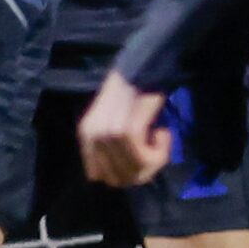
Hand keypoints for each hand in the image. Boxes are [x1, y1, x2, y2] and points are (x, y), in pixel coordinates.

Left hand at [77, 71, 172, 188]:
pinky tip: (164, 133)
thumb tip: (123, 180)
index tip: (141, 159)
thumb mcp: (115, 123)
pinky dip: (160, 152)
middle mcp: (91, 136)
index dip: (124, 175)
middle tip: (157, 151)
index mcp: (85, 136)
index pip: (99, 177)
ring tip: (160, 137)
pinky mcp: (126, 130)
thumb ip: (113, 150)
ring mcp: (107, 133)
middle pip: (119, 179)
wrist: (144, 66)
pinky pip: (144, 158)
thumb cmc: (135, 95)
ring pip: (134, 170)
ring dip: (155, 160)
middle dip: (143, 172)